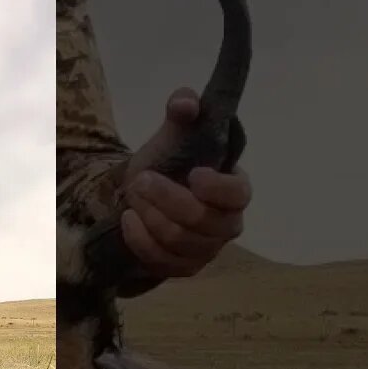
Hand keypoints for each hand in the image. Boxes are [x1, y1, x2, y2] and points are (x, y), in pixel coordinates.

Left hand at [121, 87, 251, 278]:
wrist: (143, 196)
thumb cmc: (168, 164)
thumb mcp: (172, 134)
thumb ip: (182, 111)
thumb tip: (184, 101)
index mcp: (235, 188)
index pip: (239, 194)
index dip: (218, 188)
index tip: (193, 174)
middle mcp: (227, 223)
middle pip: (203, 221)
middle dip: (166, 198)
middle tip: (141, 179)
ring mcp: (207, 249)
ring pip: (179, 240)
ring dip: (150, 215)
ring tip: (133, 195)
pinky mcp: (183, 267)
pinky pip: (162, 261)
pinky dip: (140, 239)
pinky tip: (128, 219)